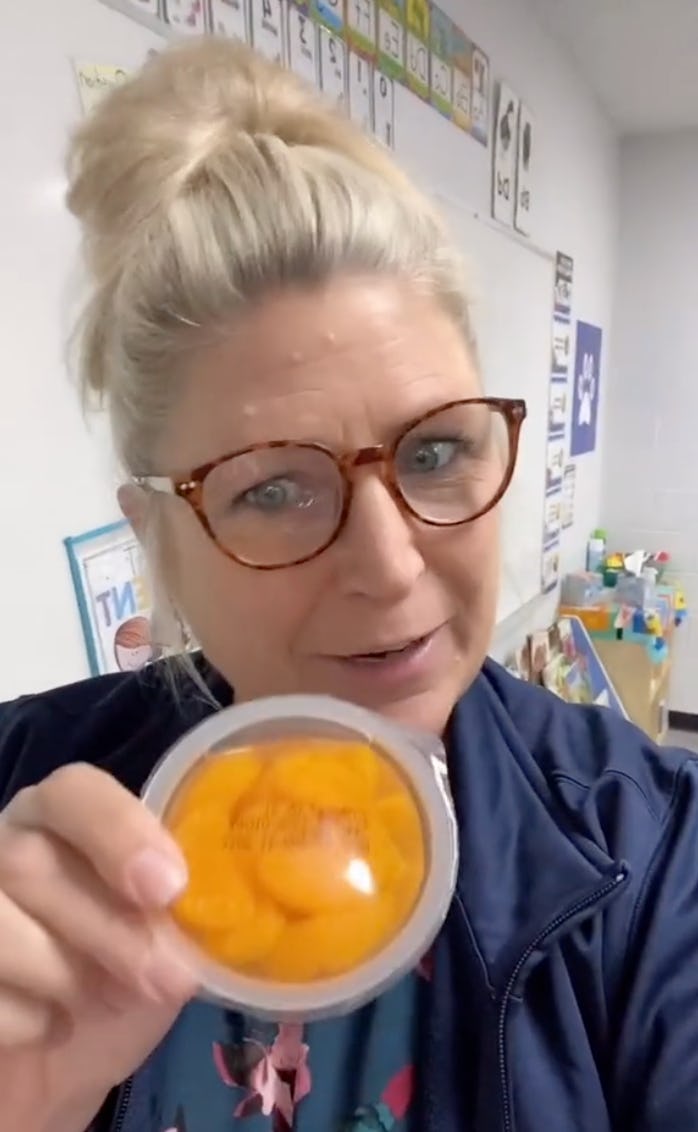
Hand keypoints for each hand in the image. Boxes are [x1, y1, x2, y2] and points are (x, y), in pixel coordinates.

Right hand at [0, 762, 197, 1131]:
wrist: (68, 1056)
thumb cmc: (124, 975)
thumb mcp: (164, 932)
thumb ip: (176, 904)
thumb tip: (208, 903)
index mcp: (59, 818)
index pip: (73, 792)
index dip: (119, 832)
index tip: (169, 887)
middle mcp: (5, 847)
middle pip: (32, 862)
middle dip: (108, 928)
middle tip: (168, 977)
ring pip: (0, 927)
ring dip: (69, 977)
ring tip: (110, 1000)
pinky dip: (32, 1023)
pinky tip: (56, 1025)